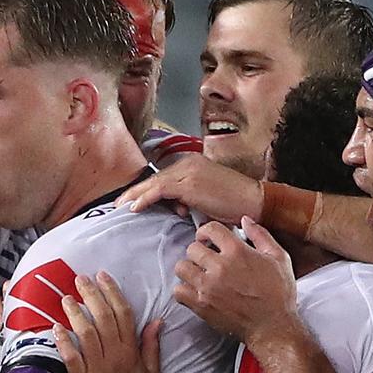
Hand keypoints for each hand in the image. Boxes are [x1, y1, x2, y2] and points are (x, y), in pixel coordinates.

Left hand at [55, 272, 162, 372]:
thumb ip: (152, 347)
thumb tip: (157, 321)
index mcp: (131, 352)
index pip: (123, 314)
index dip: (113, 292)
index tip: (103, 276)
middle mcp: (114, 356)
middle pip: (103, 318)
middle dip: (92, 294)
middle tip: (81, 278)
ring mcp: (96, 368)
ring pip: (86, 333)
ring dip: (75, 313)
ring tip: (66, 298)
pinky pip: (70, 357)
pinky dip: (63, 341)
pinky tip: (55, 327)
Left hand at [115, 153, 261, 224]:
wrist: (254, 200)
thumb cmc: (236, 202)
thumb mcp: (208, 198)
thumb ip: (191, 200)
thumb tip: (178, 208)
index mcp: (193, 163)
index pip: (164, 177)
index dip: (146, 190)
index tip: (133, 200)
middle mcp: (188, 163)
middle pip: (155, 178)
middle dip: (136, 191)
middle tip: (119, 203)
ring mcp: (188, 171)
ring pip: (154, 183)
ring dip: (135, 196)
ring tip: (121, 207)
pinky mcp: (188, 184)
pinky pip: (160, 191)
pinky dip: (145, 199)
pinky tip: (134, 207)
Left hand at [174, 217, 298, 345]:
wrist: (273, 327)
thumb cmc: (278, 294)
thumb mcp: (279, 258)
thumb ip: (261, 235)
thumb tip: (245, 220)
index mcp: (238, 252)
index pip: (210, 229)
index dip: (206, 231)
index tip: (208, 238)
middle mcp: (220, 267)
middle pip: (192, 248)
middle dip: (199, 251)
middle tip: (206, 259)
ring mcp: (208, 287)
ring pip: (181, 267)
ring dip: (189, 269)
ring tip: (200, 274)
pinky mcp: (201, 305)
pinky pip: (178, 291)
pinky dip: (184, 290)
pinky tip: (196, 290)